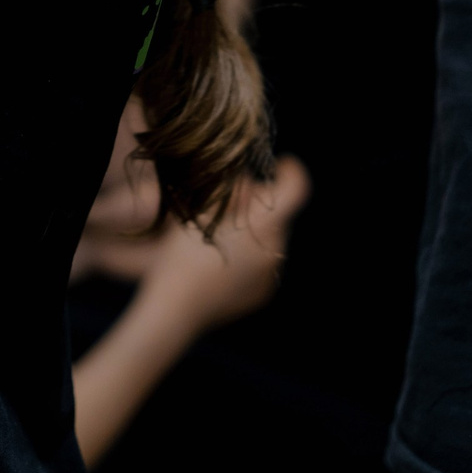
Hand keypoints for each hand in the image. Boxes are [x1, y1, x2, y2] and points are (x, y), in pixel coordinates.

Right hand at [135, 155, 310, 332]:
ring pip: (270, 240)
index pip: (296, 188)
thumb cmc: (183, 253)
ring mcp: (270, 276)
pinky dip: (249, 257)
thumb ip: (227, 190)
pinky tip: (221, 261)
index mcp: (266, 224)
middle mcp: (276, 250)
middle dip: (260, 205)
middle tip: (229, 204)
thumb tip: (246, 181)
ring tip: (220, 235)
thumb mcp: (201, 211)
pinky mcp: (261, 294)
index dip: (290, 172)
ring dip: (253, 232)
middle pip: (278, 215)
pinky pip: (262, 265)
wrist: (175, 307)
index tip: (281, 165)